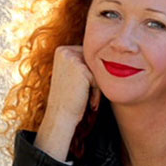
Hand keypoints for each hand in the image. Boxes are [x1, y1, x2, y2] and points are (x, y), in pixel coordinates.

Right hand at [33, 46, 100, 160]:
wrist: (60, 116)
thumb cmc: (68, 98)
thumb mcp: (71, 73)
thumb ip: (82, 61)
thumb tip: (105, 52)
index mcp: (62, 50)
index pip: (88, 55)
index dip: (88, 73)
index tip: (79, 87)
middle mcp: (65, 51)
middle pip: (94, 60)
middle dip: (93, 79)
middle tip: (83, 94)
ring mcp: (73, 58)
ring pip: (97, 69)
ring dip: (95, 85)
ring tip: (85, 98)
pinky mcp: (82, 69)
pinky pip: (99, 78)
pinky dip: (97, 91)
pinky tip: (88, 100)